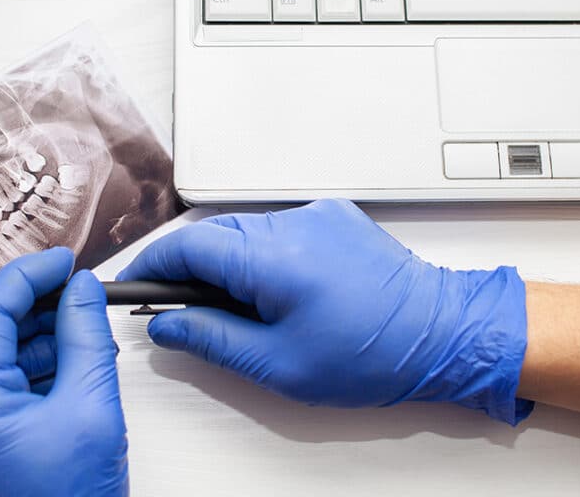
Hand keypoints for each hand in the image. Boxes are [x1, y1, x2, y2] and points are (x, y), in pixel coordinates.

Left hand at [0, 248, 128, 496]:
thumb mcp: (91, 408)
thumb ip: (87, 337)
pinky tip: (76, 366)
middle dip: (39, 306)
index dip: (29, 275)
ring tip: (89, 332)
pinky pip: (5, 389)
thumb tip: (85, 287)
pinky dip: (40, 370)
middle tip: (84, 292)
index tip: (66, 260)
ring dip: (43, 337)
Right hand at [119, 199, 531, 424]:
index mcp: (275, 260)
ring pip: (245, 230)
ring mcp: (317, 215)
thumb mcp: (278, 363)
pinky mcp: (335, 216)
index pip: (190, 246)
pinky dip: (262, 252)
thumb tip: (168, 324)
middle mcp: (294, 224)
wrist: (443, 332)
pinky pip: (279, 227)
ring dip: (228, 261)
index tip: (136, 285)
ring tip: (239, 307)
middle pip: (214, 234)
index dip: (154, 265)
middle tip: (183, 308)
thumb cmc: (373, 354)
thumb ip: (211, 338)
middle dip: (190, 267)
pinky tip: (276, 288)